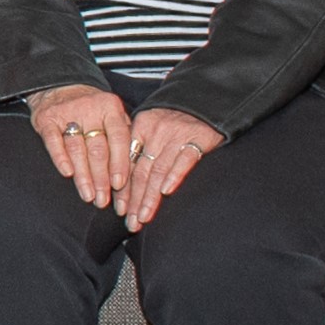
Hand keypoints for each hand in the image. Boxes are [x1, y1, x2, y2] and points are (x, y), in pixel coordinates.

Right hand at [28, 84, 132, 210]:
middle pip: (98, 149)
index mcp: (111, 108)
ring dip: (83, 175)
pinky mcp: (47, 118)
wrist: (58, 87)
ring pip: (78, 149)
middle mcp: (91, 109)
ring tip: (87, 195)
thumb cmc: (90, 108)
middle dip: (101, 178)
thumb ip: (123, 136)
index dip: (120, 163)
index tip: (119, 185)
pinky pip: (54, 141)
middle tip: (102, 199)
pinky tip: (67, 173)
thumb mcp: (111, 115)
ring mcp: (67, 113)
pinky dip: (61, 158)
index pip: (119, 138)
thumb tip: (134, 172)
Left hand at [117, 106, 225, 229]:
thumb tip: (120, 184)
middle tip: (131, 222)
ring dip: (150, 197)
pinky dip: (174, 176)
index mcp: (141, 127)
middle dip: (134, 199)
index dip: (123, 188)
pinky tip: (166, 192)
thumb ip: (139, 149)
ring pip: (159, 170)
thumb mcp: (152, 127)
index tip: (119, 210)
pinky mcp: (198, 138)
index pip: (128, 163)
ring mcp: (177, 134)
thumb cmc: (174, 121)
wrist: (205, 102)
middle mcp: (156, 131)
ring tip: (144, 217)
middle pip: (141, 170)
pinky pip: (184, 160)